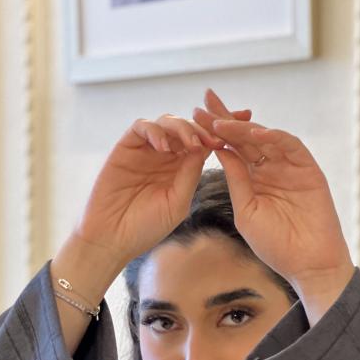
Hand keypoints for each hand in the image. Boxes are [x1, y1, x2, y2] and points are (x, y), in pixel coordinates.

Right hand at [72, 106, 252, 266]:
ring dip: (182, 128)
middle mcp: (166, 155)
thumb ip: (191, 173)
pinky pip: (142, 127)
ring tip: (191, 143)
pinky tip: (164, 146)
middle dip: (207, 124)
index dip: (224, 131)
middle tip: (219, 129)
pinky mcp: (126, 147)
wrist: (113, 238)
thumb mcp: (178, 201)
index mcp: (182, 168)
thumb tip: (209, 146)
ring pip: (168, 122)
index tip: (246, 123)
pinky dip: (155, 131)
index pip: (206, 142)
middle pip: (189, 126)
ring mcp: (147, 149)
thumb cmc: (146, 227)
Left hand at [193, 89, 353, 289]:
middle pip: (245, 137)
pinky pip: (291, 146)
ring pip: (265, 138)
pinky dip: (275, 138)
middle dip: (224, 119)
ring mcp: (290, 167)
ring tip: (222, 121)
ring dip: (244, 128)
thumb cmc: (276, 246)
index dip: (214, 133)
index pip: (232, 149)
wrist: (308, 264)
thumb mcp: (247, 211)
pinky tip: (256, 133)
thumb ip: (236, 181)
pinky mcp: (309, 169)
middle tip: (204, 102)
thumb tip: (220, 151)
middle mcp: (271, 169)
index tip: (193, 117)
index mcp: (254, 180)